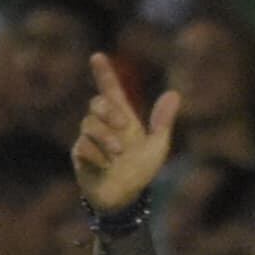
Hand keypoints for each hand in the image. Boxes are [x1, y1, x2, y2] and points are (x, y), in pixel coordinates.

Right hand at [71, 54, 177, 215]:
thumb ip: (163, 122)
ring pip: (89, 124)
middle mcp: (104, 125)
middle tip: (124, 126)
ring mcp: (90, 140)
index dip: (103, 73)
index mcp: (122, 118)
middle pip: (96, 103)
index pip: (110, 91)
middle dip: (108, 111)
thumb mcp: (158, 146)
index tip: (97, 56)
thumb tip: (174, 94)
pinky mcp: (80, 156)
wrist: (125, 198)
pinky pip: (82, 146)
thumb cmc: (140, 171)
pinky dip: (97, 155)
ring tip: (119, 154)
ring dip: (106, 137)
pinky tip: (106, 166)